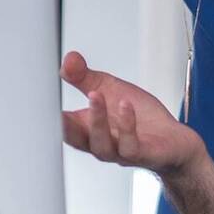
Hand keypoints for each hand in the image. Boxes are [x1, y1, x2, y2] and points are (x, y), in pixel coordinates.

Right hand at [60, 51, 205, 178]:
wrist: (174, 142)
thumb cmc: (141, 119)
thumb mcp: (109, 89)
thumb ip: (85, 76)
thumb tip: (68, 59)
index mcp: (87, 128)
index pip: (61, 124)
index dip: (47, 114)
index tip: (38, 96)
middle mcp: (99, 143)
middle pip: (74, 139)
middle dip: (64, 124)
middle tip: (56, 106)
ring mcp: (119, 151)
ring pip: (100, 144)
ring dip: (97, 119)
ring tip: (95, 94)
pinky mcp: (141, 154)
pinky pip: (129, 145)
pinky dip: (125, 125)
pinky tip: (124, 106)